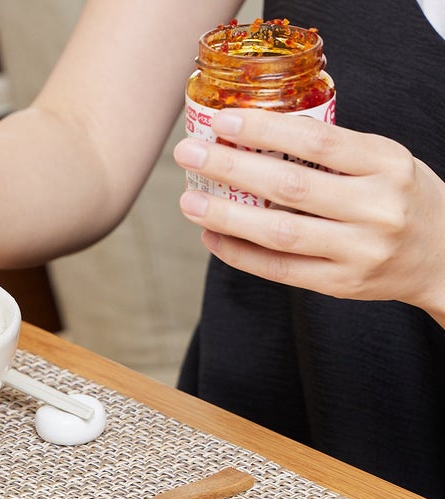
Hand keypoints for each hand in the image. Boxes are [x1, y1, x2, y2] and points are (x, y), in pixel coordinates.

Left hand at [174, 108, 444, 324]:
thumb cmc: (402, 197)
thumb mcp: (383, 160)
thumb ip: (333, 150)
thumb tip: (253, 132)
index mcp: (386, 164)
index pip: (316, 142)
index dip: (263, 130)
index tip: (221, 120)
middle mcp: (376, 207)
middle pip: (289, 186)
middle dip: (230, 167)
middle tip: (188, 153)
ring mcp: (360, 251)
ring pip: (279, 233)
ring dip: (226, 215)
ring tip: (189, 201)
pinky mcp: (343, 285)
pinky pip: (280, 270)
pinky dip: (240, 253)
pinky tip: (212, 235)